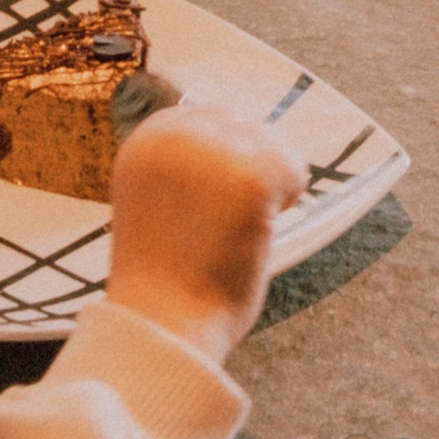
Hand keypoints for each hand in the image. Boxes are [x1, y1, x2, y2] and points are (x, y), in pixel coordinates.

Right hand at [104, 104, 305, 365]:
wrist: (163, 323)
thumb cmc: (169, 275)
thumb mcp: (162, 199)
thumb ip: (190, 162)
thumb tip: (248, 130)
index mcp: (145, 140)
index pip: (211, 115)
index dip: (229, 154)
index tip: (219, 199)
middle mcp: (173, 135)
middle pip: (246, 123)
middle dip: (253, 166)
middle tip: (236, 218)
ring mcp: (211, 153)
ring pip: (272, 143)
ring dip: (271, 183)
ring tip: (241, 227)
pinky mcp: (248, 177)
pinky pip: (293, 168)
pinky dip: (288, 197)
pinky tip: (260, 228)